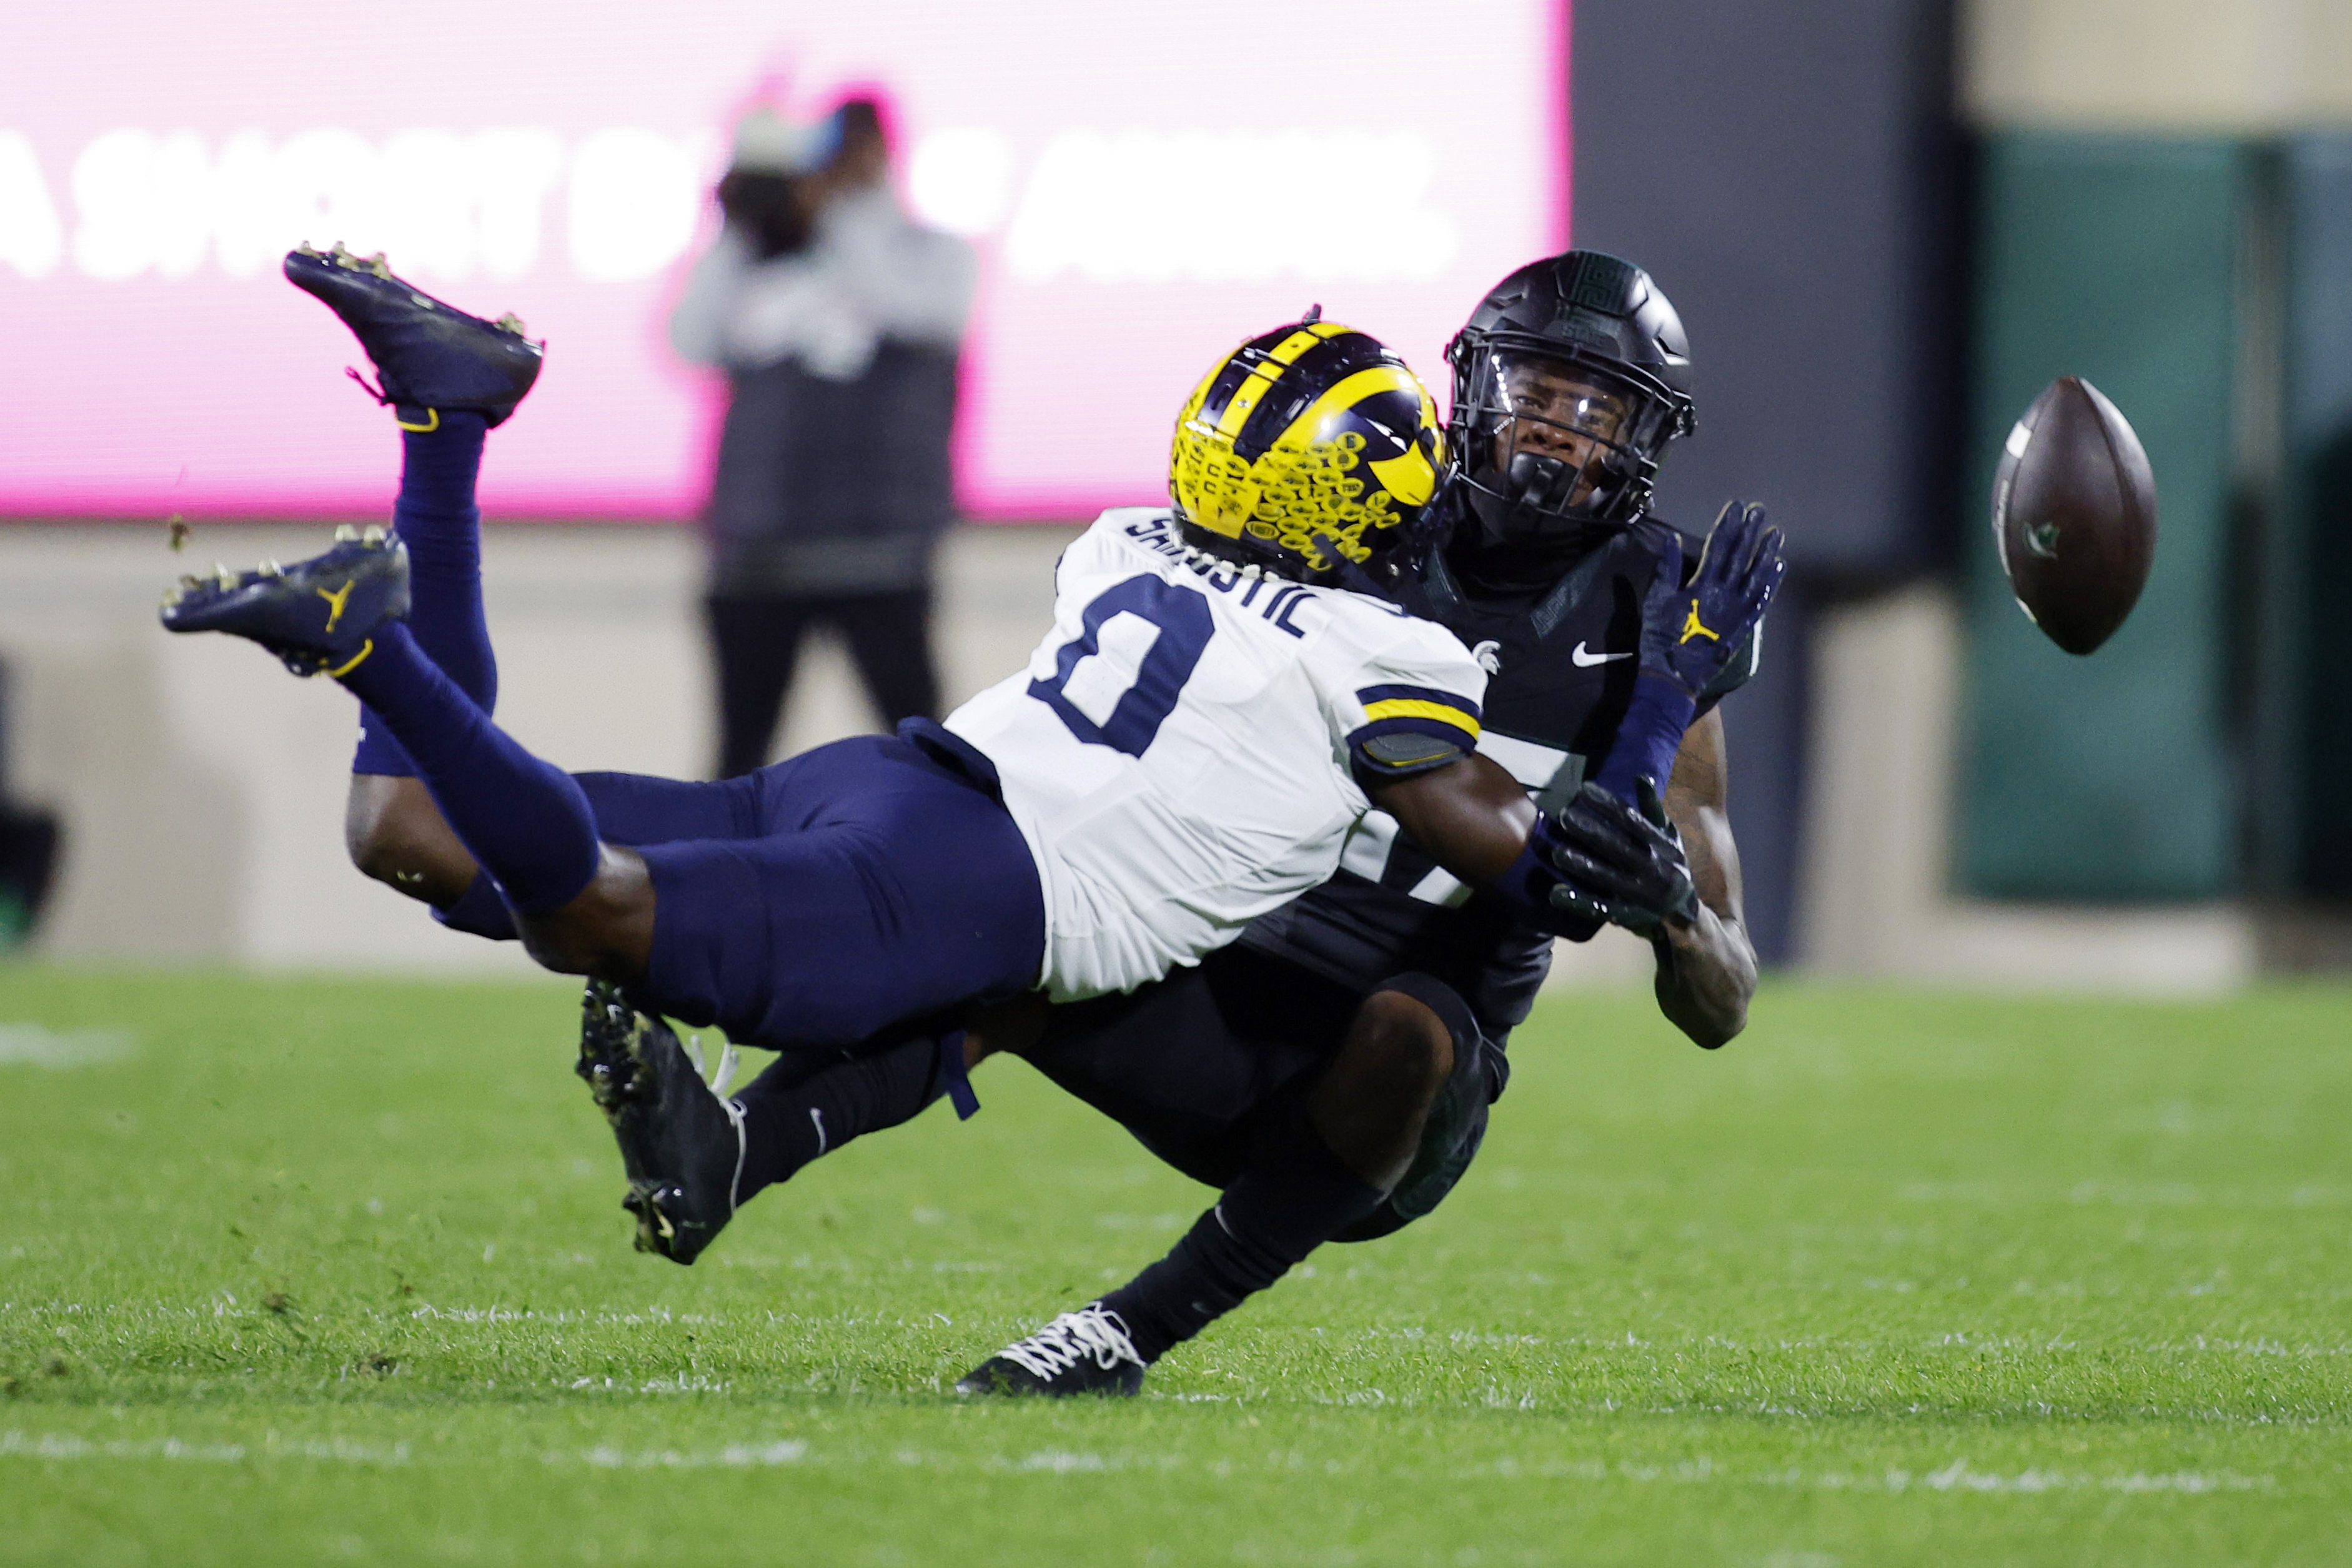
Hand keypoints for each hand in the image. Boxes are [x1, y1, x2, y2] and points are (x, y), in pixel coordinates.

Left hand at [1535, 778, 1698, 935]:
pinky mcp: (1627, 914)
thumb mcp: (1669, 836)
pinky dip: (1579, 901)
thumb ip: (1652, 809)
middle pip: (1617, 847)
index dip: (1608, 804)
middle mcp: (1650, 867)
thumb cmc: (1670, 864)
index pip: (1630, 820)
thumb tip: (1642, 777)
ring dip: (1582, 866)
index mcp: (1658, 845)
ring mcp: (1638, 893)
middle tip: (1565, 816)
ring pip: (1607, 877)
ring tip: (1558, 853)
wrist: (1685, 912)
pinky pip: (1600, 908)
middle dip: (1591, 832)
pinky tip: (1556, 894)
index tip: (1583, 789)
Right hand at [1638, 501, 1785, 697]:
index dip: (1728, 525)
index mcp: (1701, 586)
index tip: (1736, 507)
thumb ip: (1667, 569)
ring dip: (1767, 553)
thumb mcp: (1656, 601)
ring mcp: (1737, 611)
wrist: (1673, 678)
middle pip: (1740, 556)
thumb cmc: (1659, 639)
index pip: (1718, 547)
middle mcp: (1724, 595)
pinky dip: (1771, 583)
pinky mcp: (1743, 627)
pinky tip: (1778, 567)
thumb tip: (1672, 539)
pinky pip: (1761, 601)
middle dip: (1750, 531)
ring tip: (1776, 533)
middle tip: (1759, 510)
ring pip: (1756, 576)